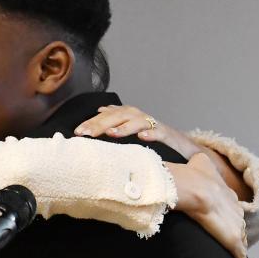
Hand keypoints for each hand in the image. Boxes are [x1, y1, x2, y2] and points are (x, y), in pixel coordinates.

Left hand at [74, 105, 201, 158]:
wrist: (181, 146)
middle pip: (118, 116)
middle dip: (101, 124)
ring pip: (137, 121)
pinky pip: (159, 132)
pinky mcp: (167, 134)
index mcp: (128, 116)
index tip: (77, 133)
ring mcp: (154, 124)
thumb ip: (116, 121)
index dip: (91, 123)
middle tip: (86, 133)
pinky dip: (151, 133)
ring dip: (124, 126)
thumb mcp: (130, 130)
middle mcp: (139, 116)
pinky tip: (143, 137)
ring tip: (111, 133)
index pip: (106, 116)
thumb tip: (99, 111)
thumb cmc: (150, 138)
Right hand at [167, 154, 250, 257]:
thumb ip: (201, 161)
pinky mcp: (232, 240)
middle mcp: (235, 210)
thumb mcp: (201, 161)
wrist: (195, 189)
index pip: (231, 206)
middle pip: (239, 223)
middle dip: (237, 229)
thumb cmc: (195, 175)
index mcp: (228, 195)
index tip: (225, 217)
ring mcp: (235, 226)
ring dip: (241, 247)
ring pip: (242, 239)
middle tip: (234, 237)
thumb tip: (197, 158)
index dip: (229, 212)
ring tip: (239, 256)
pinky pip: (239, 255)